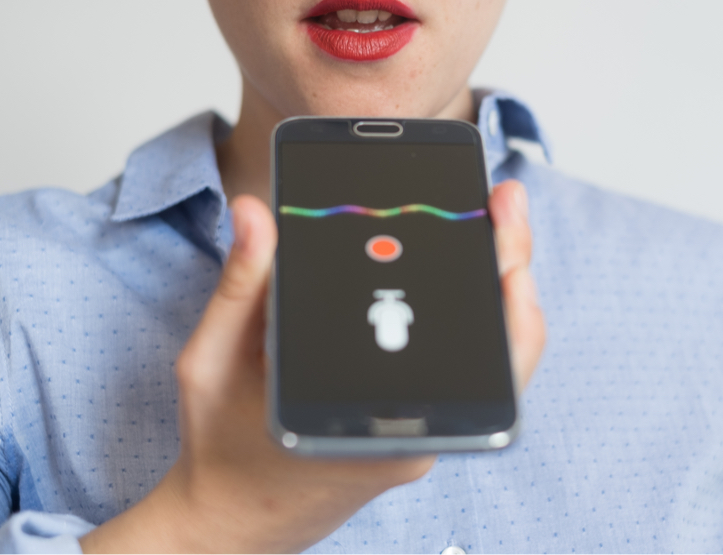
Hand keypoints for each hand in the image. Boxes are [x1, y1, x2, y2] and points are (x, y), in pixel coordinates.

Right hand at [80, 180, 544, 552]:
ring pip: (488, 360)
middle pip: (498, 347)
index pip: (479, 357)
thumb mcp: (214, 362)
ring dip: (495, 289)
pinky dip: (471, 318)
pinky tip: (462, 273)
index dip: (502, 286)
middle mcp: (415, 435)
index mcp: (378, 425)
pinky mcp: (414, 430)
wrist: (232, 522)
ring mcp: (421, 435)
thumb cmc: (221, 449)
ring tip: (496, 225)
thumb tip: (257, 213)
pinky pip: (463, 370)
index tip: (504, 227)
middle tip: (507, 201)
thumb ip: (242, 286)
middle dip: (508, 262)